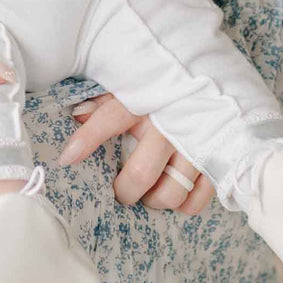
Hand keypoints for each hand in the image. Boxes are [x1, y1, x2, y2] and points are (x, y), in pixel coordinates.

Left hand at [59, 92, 214, 214]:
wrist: (215, 78)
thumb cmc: (165, 84)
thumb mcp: (133, 83)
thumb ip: (106, 100)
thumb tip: (77, 115)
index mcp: (146, 100)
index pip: (110, 119)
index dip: (86, 140)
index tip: (66, 159)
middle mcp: (170, 125)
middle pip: (141, 174)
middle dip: (124, 191)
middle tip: (120, 190)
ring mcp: (195, 144)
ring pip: (171, 193)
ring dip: (154, 200)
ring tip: (148, 193)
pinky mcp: (216, 159)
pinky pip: (198, 198)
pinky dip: (184, 204)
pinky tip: (175, 192)